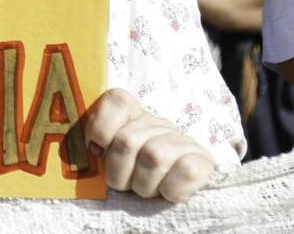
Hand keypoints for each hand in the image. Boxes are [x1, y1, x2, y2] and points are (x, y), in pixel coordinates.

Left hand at [83, 88, 215, 202]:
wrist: (184, 193)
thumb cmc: (137, 178)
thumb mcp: (113, 161)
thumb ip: (98, 148)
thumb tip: (89, 150)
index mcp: (134, 116)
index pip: (117, 101)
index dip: (101, 126)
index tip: (97, 151)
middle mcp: (158, 124)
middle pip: (126, 140)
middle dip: (119, 173)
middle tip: (125, 184)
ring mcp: (183, 140)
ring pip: (153, 157)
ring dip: (143, 185)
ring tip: (146, 190)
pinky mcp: (204, 161)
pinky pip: (185, 172)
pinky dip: (171, 190)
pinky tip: (168, 193)